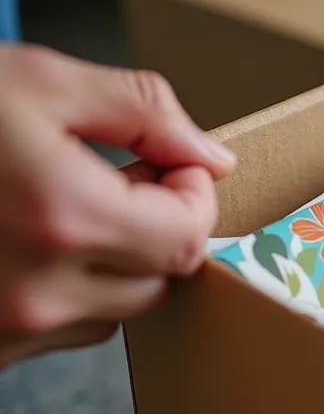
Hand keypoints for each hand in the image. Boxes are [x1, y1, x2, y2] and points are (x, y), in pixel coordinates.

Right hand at [0, 45, 234, 368]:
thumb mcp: (37, 81)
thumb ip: (142, 112)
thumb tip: (212, 156)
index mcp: (62, 216)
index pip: (186, 237)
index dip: (190, 195)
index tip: (166, 163)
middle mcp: (35, 290)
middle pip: (157, 281)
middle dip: (155, 229)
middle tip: (120, 179)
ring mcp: (0, 329)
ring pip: (108, 313)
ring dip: (110, 265)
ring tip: (58, 208)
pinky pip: (52, 332)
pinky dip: (59, 292)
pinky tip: (18, 242)